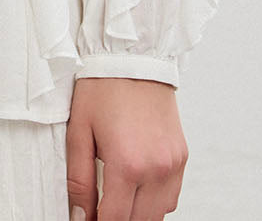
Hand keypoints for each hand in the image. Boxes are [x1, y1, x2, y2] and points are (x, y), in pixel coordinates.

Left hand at [66, 76, 187, 219]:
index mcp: (128, 163)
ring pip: (158, 215)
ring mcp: (173, 164)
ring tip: (117, 198)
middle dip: (117, 220)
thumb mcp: (79, 131)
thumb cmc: (102, 88)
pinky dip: (155, 202)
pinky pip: (171, 197)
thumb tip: (79, 216)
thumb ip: (79, 180)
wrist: (132, 58)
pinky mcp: (182, 157)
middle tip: (100, 209)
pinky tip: (137, 187)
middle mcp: (156, 168)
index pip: (115, 220)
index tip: (88, 220)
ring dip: (137, 214)